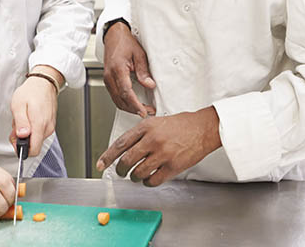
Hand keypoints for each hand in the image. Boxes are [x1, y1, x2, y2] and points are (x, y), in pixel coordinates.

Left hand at [9, 70, 58, 156]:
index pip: (34, 150)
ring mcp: (50, 127)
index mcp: (39, 124)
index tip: (16, 140)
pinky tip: (28, 119)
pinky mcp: (50, 125)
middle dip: (22, 140)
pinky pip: (39, 133)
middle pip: (34, 146)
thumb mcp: (18, 105)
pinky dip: (32, 129)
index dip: (22, 149)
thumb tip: (22, 136)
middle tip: (16, 126)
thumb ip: (20, 123)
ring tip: (22, 119)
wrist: (43, 83)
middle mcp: (47, 128)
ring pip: (36, 140)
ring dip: (27, 134)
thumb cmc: (31, 92)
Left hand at [95, 107, 221, 186]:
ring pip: (138, 173)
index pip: (120, 144)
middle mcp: (152, 139)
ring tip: (138, 175)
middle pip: (126, 161)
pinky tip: (150, 179)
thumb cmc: (182, 125)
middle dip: (120, 170)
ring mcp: (163, 154)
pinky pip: (153, 180)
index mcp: (146, 127)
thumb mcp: (157, 122)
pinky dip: (148, 182)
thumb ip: (141, 134)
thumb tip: (125, 150)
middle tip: (121, 172)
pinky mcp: (173, 166)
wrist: (204, 128)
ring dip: (135, 177)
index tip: (100, 164)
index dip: (108, 156)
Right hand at [103, 22, 156, 117]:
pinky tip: (133, 103)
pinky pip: (115, 96)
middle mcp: (109, 76)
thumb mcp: (139, 54)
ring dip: (129, 107)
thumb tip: (150, 85)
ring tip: (143, 109)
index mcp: (117, 69)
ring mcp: (107, 79)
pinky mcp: (108, 81)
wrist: (113, 36)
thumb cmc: (125, 42)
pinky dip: (124, 102)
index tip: (144, 111)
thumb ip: (144, 71)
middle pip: (121, 100)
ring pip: (117, 100)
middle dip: (134, 109)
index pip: (126, 92)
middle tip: (148, 111)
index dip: (135, 104)